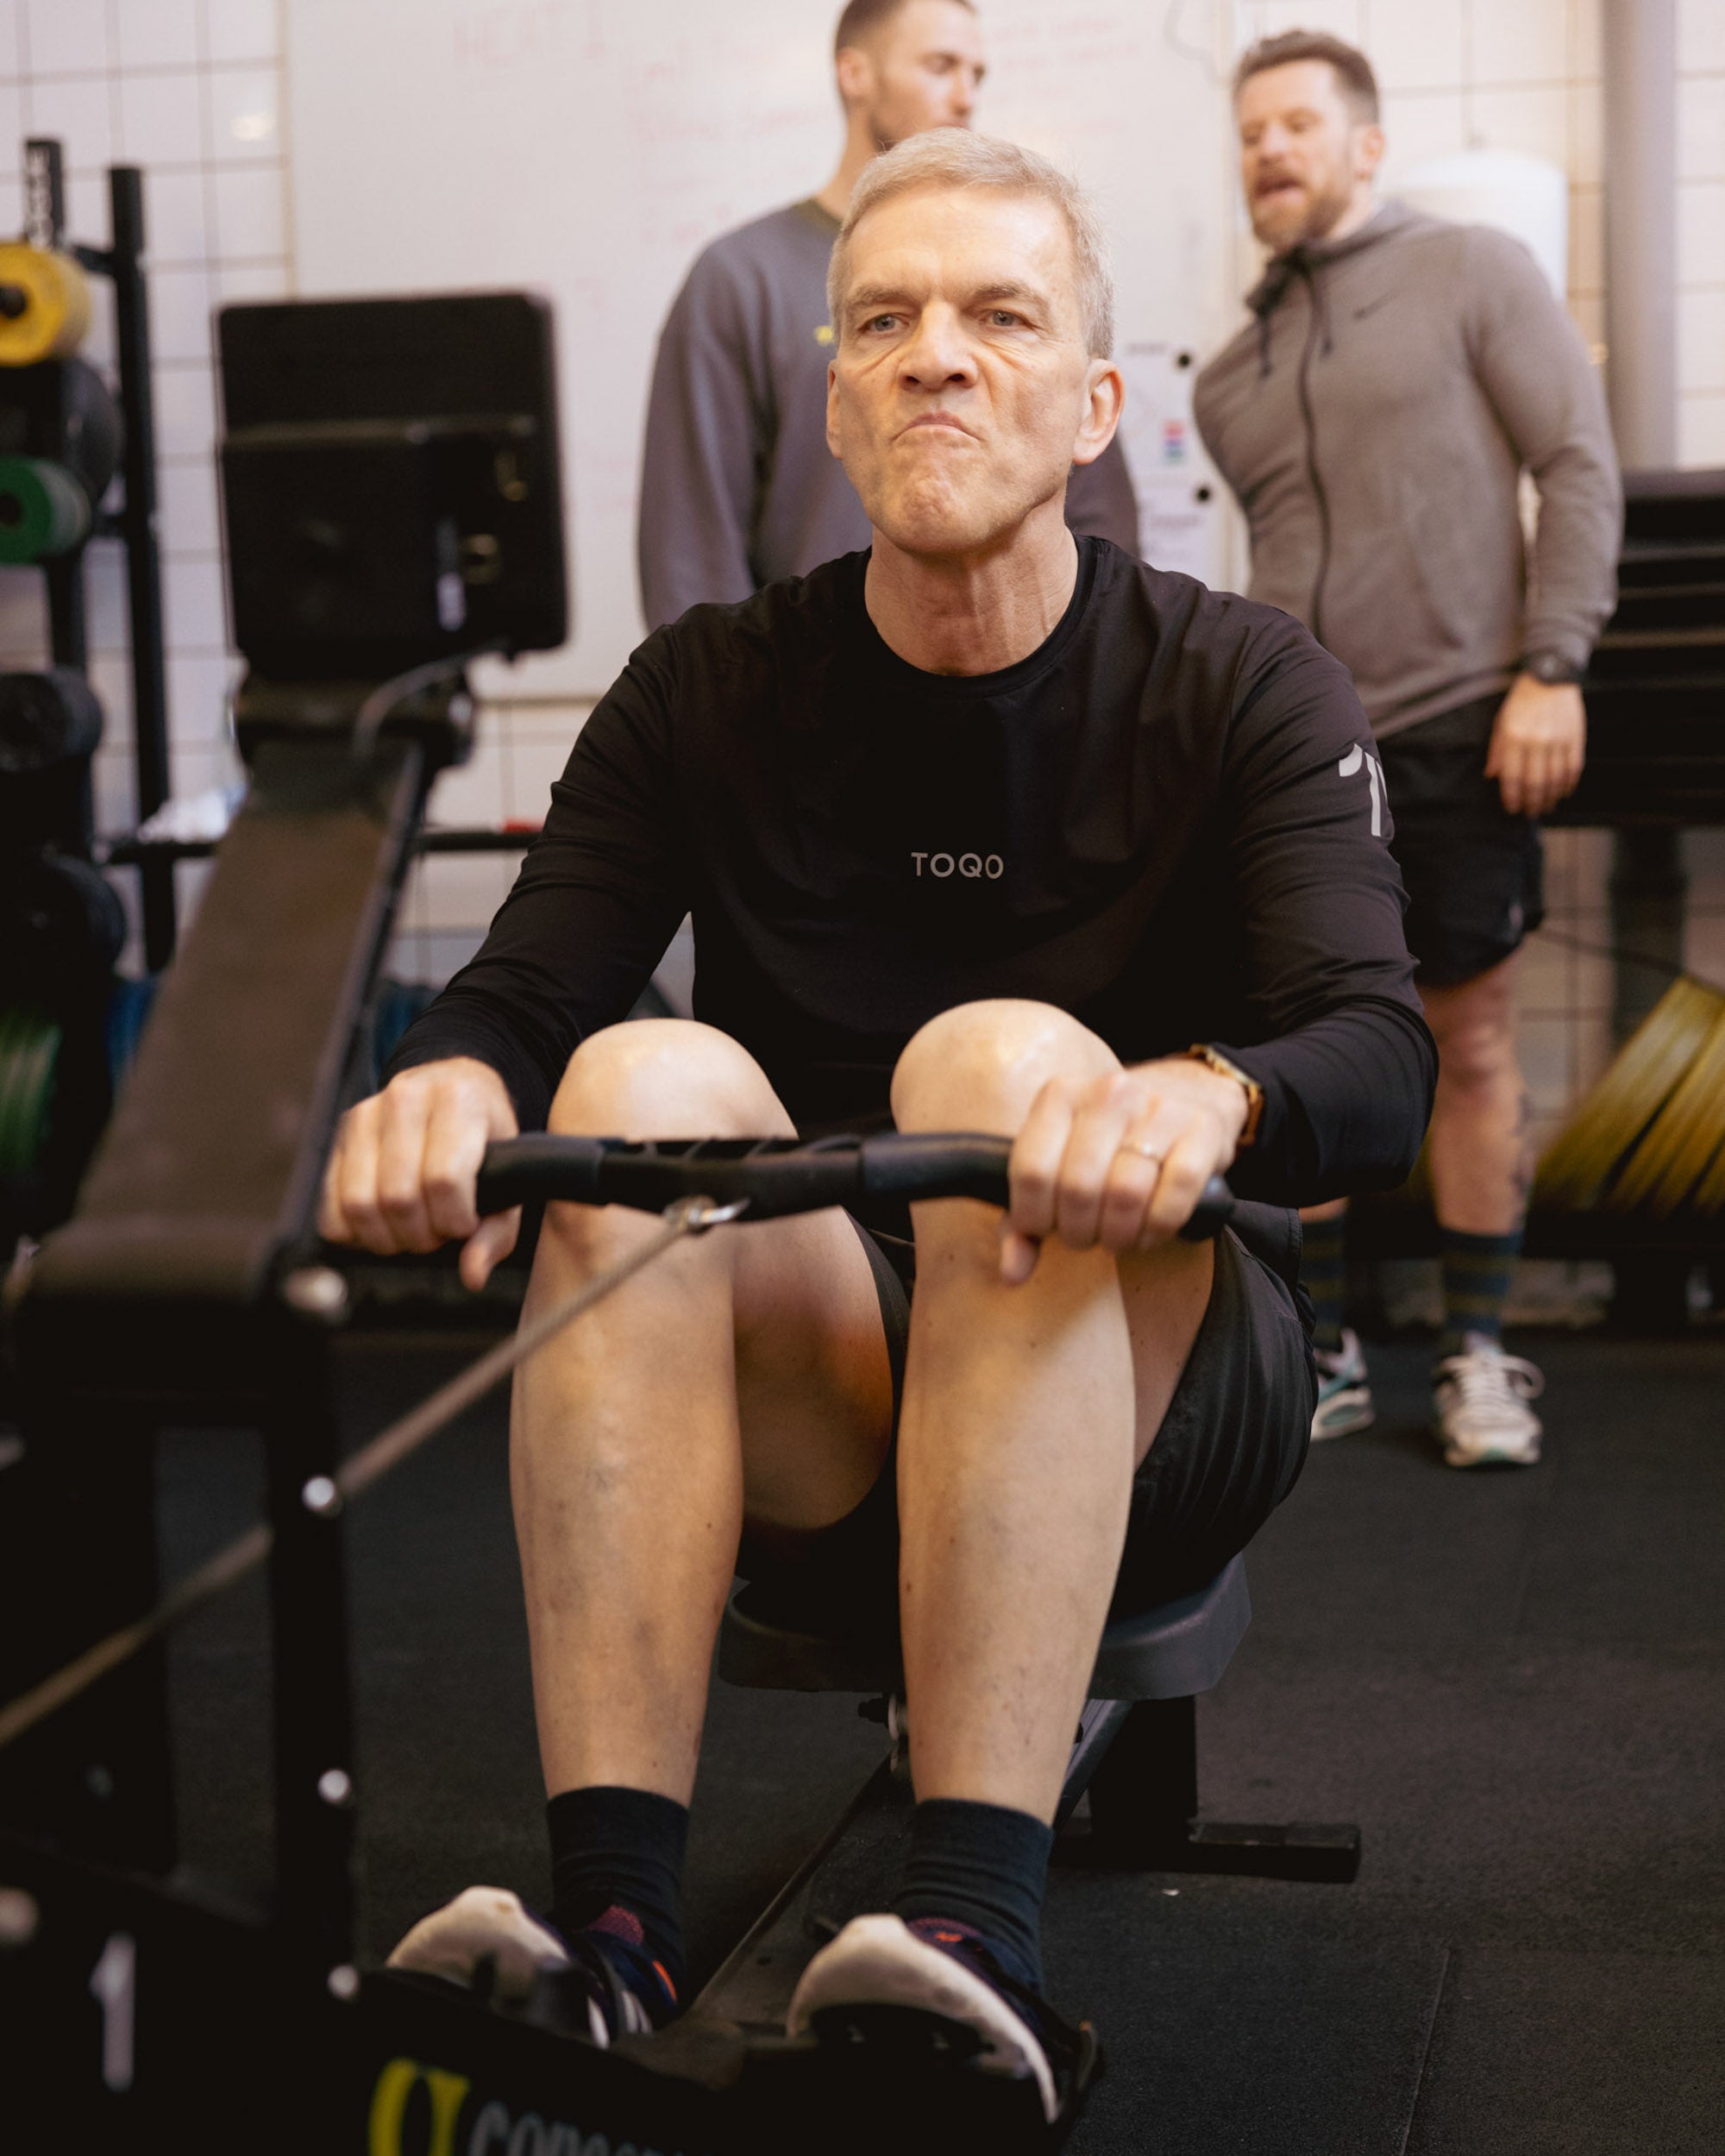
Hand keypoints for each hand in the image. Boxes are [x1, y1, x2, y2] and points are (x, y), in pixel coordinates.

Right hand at [318, 1057, 520, 1290]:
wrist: (455, 1085)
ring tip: (411, 1229)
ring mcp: (366, 1113)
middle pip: (398, 1197)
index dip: (455, 1219)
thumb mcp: (510, 1177)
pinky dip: (354, 1232)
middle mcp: (407, 1098)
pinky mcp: (339, 1134)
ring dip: (386, 1237)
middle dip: (420, 1234)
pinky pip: (331, 1205)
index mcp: (458, 1100)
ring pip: (359, 1203)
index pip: (444, 1180)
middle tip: (437, 1233)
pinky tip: (382, 1224)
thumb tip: (473, 1274)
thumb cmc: (486, 1136)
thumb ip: (497, 1231)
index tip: (465, 1224)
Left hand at [1000, 1060, 1247, 1283]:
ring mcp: (1157, 1108)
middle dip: (1080, 1231)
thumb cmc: (1112, 1143)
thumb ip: (1025, 1220)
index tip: (1048, 1228)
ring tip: (1119, 1235)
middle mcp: (1107, 1094)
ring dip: (1120, 1234)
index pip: (1030, 1171)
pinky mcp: (1201, 1130)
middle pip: (1079, 1188)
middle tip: (1089, 1235)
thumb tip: (1012, 1273)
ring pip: (1127, 1194)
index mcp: (1059, 1095)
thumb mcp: (1060, 1164)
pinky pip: (1175, 1195)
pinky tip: (1152, 1227)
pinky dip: (1160, 1226)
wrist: (1190, 1096)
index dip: (1035, 1217)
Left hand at [1484, 675, 1585, 816]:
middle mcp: (1536, 740)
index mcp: (1514, 737)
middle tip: (1530, 813)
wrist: (1551, 676)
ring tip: (1546, 806)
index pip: (1512, 777)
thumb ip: (1497, 750)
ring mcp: (1558, 740)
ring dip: (1551, 798)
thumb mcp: (1501, 722)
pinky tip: (1563, 792)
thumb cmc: (1522, 701)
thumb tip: (1492, 776)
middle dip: (1532, 803)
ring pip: (1556, 780)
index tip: (1512, 809)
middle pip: (1535, 783)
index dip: (1512, 798)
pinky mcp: (1575, 737)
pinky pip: (1573, 768)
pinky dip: (1569, 784)